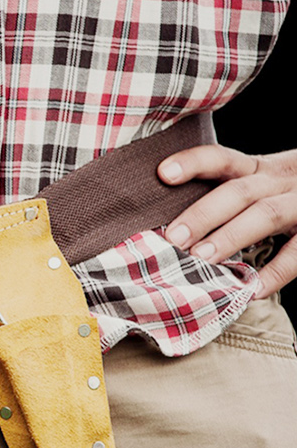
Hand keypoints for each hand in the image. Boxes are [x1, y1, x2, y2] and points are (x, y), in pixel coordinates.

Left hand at [159, 146, 296, 298]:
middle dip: (204, 214)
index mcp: (259, 169)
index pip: (223, 158)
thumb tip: (172, 229)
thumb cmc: (287, 196)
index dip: (193, 163)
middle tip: (174, 238)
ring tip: (201, 259)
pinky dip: (275, 273)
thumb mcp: (263, 184)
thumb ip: (227, 196)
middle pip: (239, 191)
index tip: (163, 173)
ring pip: (266, 214)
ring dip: (231, 237)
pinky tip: (251, 290)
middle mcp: (281, 181)